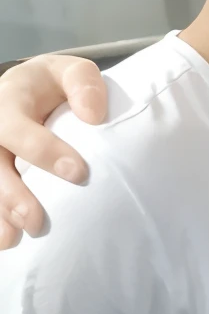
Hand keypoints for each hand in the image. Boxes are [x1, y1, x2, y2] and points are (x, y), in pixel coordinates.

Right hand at [0, 55, 106, 249]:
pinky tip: (6, 241)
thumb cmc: (56, 85)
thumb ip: (83, 84)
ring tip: (16, 236)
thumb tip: (95, 116)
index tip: (78, 172)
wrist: (30, 88)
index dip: (43, 150)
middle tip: (35, 220)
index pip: (16, 126)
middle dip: (10, 192)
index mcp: (8, 100)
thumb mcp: (70, 72)